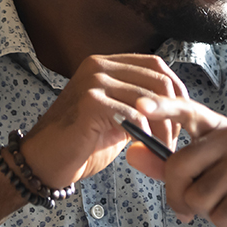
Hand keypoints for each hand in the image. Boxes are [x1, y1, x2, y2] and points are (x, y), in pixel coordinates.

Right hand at [19, 55, 187, 188]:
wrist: (44, 162)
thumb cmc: (81, 144)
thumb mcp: (117, 117)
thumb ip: (139, 105)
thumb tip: (174, 106)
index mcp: (106, 64)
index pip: (155, 65)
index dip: (176, 89)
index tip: (183, 116)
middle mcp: (99, 65)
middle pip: (157, 78)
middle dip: (174, 110)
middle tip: (173, 138)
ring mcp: (93, 81)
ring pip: (148, 98)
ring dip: (162, 127)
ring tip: (161, 148)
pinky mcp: (90, 102)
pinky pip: (133, 113)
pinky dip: (145, 133)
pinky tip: (142, 146)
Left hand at [124, 96, 226, 226]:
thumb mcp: (203, 175)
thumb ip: (167, 166)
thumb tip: (132, 153)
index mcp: (217, 129)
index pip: (187, 111)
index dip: (162, 107)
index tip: (139, 105)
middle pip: (178, 167)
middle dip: (178, 197)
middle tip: (193, 207)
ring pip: (197, 197)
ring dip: (207, 213)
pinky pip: (220, 214)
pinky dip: (225, 224)